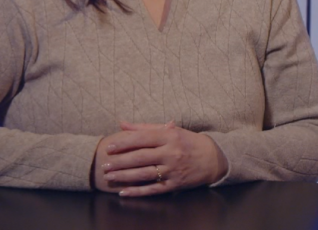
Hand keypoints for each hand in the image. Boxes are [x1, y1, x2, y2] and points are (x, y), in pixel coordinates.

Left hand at [93, 121, 228, 196]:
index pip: (142, 139)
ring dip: (124, 176)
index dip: (123, 143)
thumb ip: (145, 127)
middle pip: (140, 157)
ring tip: (110, 176)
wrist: (213, 158)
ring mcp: (173, 170)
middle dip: (120, 162)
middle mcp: (171, 153)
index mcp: (169, 136)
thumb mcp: (171, 130)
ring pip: (144, 174)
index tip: (109, 147)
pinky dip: (137, 191)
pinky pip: (153, 189)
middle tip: (104, 164)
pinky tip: (124, 192)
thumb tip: (122, 124)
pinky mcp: (175, 184)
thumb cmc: (189, 141)